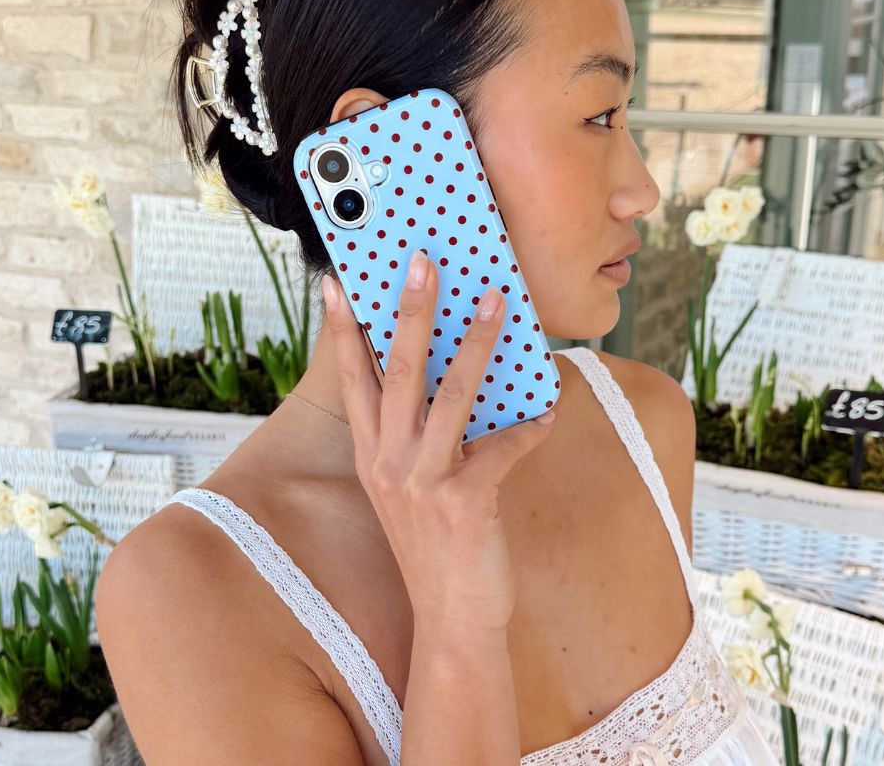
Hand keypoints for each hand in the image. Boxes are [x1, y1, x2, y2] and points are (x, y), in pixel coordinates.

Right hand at [323, 250, 554, 642]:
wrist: (451, 619)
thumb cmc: (435, 544)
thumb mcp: (409, 487)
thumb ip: (418, 436)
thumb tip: (450, 375)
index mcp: (372, 454)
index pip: (351, 379)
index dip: (341, 329)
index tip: (335, 283)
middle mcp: (388, 463)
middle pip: (397, 371)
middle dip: (411, 311)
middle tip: (422, 263)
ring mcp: (423, 483)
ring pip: (450, 395)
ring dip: (476, 343)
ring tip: (496, 300)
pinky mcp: (464, 503)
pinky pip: (502, 450)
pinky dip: (528, 429)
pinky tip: (548, 413)